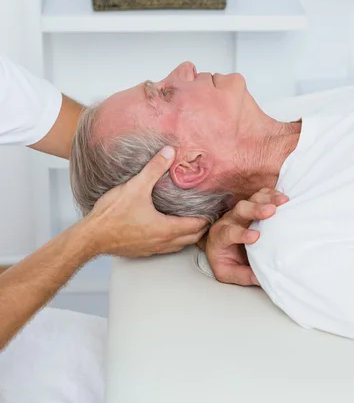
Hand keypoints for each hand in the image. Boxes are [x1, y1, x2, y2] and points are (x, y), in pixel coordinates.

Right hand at [83, 146, 207, 257]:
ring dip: (187, 235)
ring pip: (178, 245)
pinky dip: (171, 239)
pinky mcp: (140, 251)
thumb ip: (155, 168)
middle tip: (206, 214)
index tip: (214, 209)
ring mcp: (151, 249)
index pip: (196, 226)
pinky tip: (164, 228)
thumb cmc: (112, 215)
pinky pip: (163, 247)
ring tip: (190, 221)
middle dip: (201, 227)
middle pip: (191, 239)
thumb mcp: (136, 186)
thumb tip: (169, 152)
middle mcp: (161, 242)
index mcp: (165, 229)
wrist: (90, 236)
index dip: (207, 217)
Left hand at [205, 188, 288, 286]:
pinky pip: (260, 195)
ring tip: (283, 201)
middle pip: (240, 209)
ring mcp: (241, 211)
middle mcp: (230, 219)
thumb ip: (243, 275)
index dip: (242, 233)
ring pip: (252, 199)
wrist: (219, 245)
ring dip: (267, 199)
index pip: (229, 232)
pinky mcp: (251, 206)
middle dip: (256, 209)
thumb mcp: (227, 272)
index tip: (256, 237)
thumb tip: (261, 278)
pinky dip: (271, 194)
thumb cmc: (224, 258)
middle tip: (271, 211)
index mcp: (221, 236)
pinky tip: (282, 196)